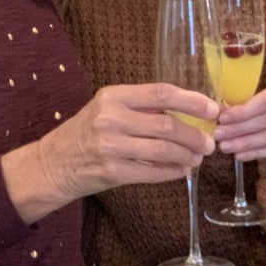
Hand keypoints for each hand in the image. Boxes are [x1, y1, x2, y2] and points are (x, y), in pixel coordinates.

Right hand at [2, 83, 218, 222]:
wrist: (53, 163)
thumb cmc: (84, 133)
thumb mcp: (107, 109)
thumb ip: (140, 107)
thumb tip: (187, 111)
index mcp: (113, 96)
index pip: (162, 92)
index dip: (192, 101)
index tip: (213, 109)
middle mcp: (111, 118)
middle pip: (167, 124)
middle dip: (195, 135)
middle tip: (209, 143)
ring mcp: (111, 146)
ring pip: (164, 150)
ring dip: (187, 156)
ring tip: (197, 158)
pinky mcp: (112, 172)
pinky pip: (153, 172)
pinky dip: (172, 172)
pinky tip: (181, 171)